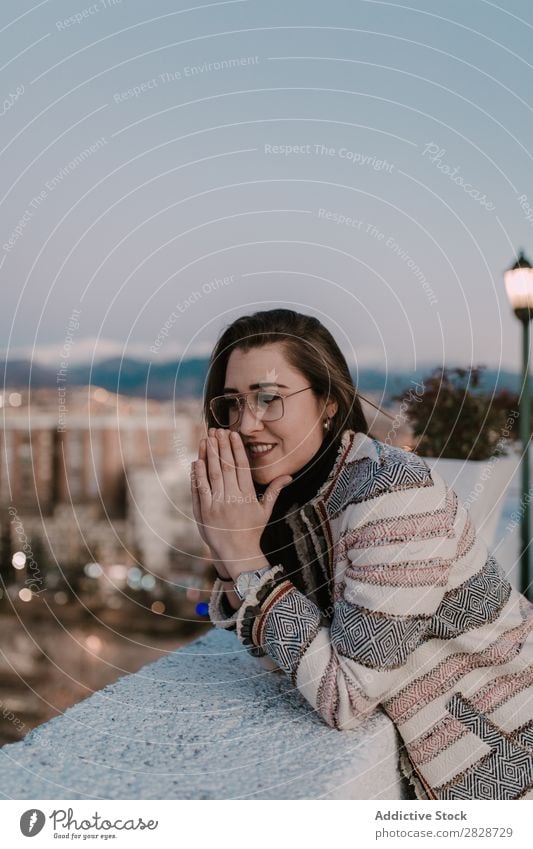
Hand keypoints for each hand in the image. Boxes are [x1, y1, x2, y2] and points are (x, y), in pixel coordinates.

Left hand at [190, 428, 291, 566]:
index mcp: (248, 495)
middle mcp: (233, 498)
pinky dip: (198, 475)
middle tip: (217, 430)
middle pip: (226, 467)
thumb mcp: (265, 510)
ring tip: (206, 439)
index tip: (232, 434)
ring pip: (212, 475)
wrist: (237, 552)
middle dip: (222, 447)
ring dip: (209, 456)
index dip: (236, 449)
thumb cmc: (252, 530)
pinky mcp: (205, 511)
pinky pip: (200, 489)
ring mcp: (218, 504)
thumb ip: (274, 491)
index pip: (242, 466)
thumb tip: (288, 476)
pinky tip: (196, 461)